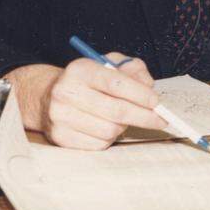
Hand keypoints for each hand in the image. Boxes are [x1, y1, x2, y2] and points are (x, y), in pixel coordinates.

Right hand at [5, 54, 165, 149]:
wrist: (48, 97)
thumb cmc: (87, 81)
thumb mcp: (108, 65)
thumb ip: (132, 69)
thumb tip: (148, 86)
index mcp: (80, 69)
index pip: (115, 82)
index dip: (140, 93)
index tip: (156, 102)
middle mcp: (66, 91)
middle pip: (116, 110)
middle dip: (143, 116)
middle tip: (160, 119)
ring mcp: (61, 116)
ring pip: (109, 130)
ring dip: (124, 127)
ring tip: (123, 119)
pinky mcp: (60, 137)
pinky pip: (99, 144)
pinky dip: (110, 139)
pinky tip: (105, 126)